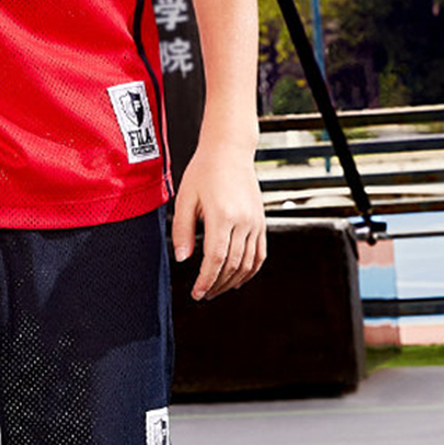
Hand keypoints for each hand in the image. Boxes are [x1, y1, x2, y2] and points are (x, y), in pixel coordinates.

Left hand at [171, 139, 266, 300]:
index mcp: (222, 215)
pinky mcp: (261, 221)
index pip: (215, 259)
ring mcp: (255, 222)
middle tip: (202, 294)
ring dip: (232, 281)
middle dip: (216, 285)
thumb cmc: (204, 170)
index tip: (196, 293)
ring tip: (216, 289)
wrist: (229, 150)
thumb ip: (182, 230)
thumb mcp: (186, 197)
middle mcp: (243, 221)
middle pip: (231, 265)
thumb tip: (182, 259)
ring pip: (247, 263)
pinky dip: (250, 270)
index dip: (205, 280)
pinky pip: (260, 254)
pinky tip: (238, 278)